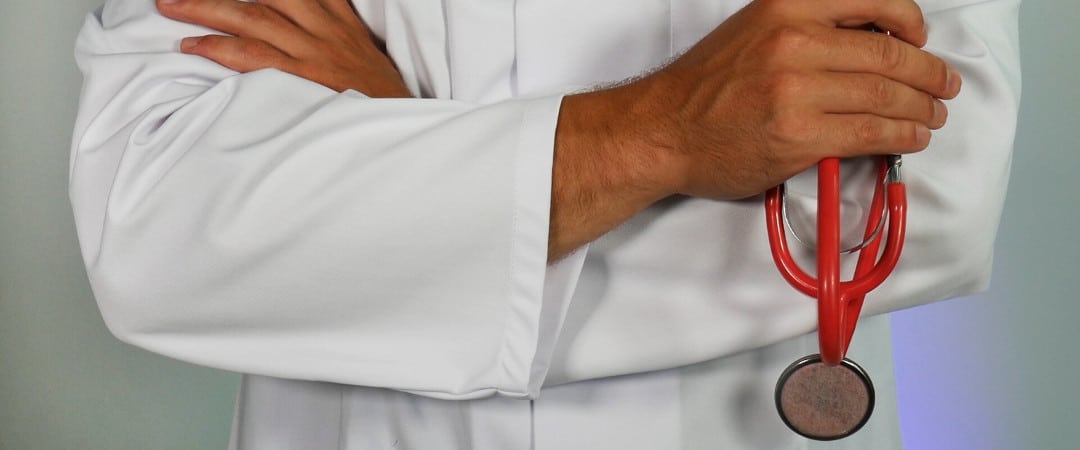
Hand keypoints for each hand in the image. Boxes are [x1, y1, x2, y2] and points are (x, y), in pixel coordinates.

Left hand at [157, 0, 410, 96]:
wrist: (404, 131)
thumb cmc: (382, 102)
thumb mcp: (366, 57)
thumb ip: (338, 35)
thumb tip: (305, 27)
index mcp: (341, 21)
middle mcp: (326, 30)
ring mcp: (314, 54)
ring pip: (252, 18)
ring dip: (207, 8)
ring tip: (171, 6)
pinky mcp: (305, 80)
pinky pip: (254, 56)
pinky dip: (219, 48)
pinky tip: (194, 46)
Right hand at [574, 0, 960, 200]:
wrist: (661, 130)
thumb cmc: (704, 87)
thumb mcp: (753, 31)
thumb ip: (807, 29)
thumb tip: (871, 43)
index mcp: (786, 8)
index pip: (873, 3)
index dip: (911, 22)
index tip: (921, 38)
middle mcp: (794, 43)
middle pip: (889, 55)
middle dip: (929, 74)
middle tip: (943, 86)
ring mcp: (797, 93)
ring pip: (886, 96)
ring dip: (921, 108)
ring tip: (933, 115)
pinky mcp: (799, 138)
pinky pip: (870, 134)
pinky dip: (901, 136)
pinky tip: (910, 136)